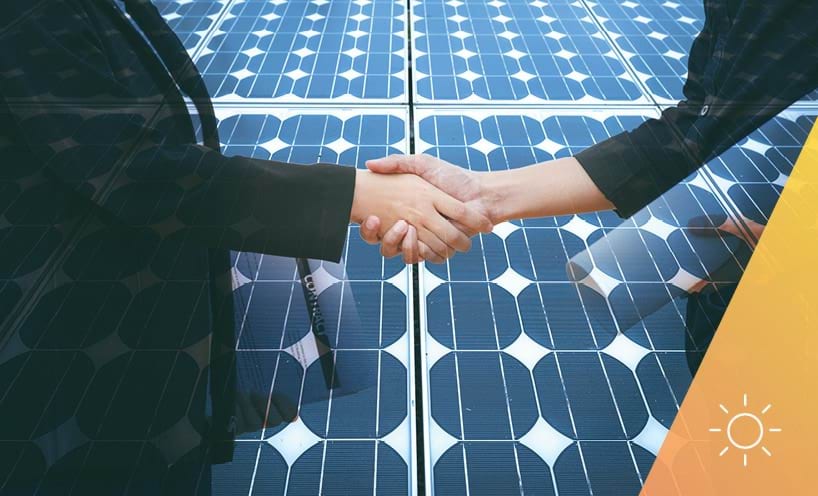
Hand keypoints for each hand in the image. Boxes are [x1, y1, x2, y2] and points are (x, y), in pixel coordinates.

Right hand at [351, 170, 491, 260]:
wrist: (482, 194)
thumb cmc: (453, 176)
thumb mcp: (421, 163)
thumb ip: (396, 162)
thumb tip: (369, 164)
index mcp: (407, 210)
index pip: (378, 227)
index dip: (370, 228)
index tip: (370, 218)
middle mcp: (415, 227)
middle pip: (388, 245)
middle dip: (386, 238)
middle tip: (389, 223)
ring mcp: (427, 240)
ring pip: (405, 254)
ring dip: (402, 245)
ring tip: (405, 227)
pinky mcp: (440, 249)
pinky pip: (424, 258)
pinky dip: (419, 251)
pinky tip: (417, 236)